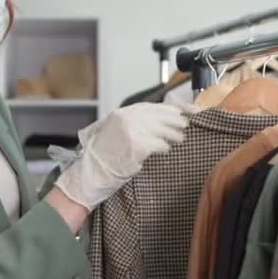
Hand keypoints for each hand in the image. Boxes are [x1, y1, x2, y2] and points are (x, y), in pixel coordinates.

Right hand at [53, 102, 190, 210]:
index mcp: (122, 113)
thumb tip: (158, 121)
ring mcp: (133, 130)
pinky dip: (165, 148)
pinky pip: (160, 144)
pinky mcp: (138, 145)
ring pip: (163, 129)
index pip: (153, 106)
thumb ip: (133, 123)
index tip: (184, 110)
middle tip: (186, 124)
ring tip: (180, 138)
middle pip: (161, 114)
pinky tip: (167, 150)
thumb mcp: (114, 131)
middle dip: (176, 120)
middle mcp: (127, 117)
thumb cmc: (103, 156)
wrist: (91, 172)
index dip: (171, 108)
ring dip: (174, 135)